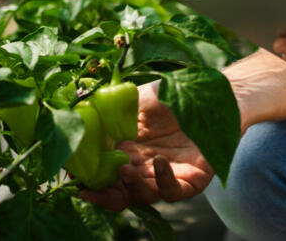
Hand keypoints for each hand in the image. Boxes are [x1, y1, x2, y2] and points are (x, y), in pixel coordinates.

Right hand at [78, 81, 214, 210]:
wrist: (212, 90)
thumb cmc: (174, 91)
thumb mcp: (135, 99)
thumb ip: (110, 115)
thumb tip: (79, 129)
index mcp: (129, 150)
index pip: (105, 174)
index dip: (89, 179)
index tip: (74, 178)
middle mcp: (145, 167)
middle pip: (120, 191)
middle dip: (103, 193)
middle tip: (90, 188)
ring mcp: (168, 175)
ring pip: (143, 195)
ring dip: (130, 186)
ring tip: (123, 169)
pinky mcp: (193, 179)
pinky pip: (173, 191)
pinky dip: (163, 181)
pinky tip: (158, 162)